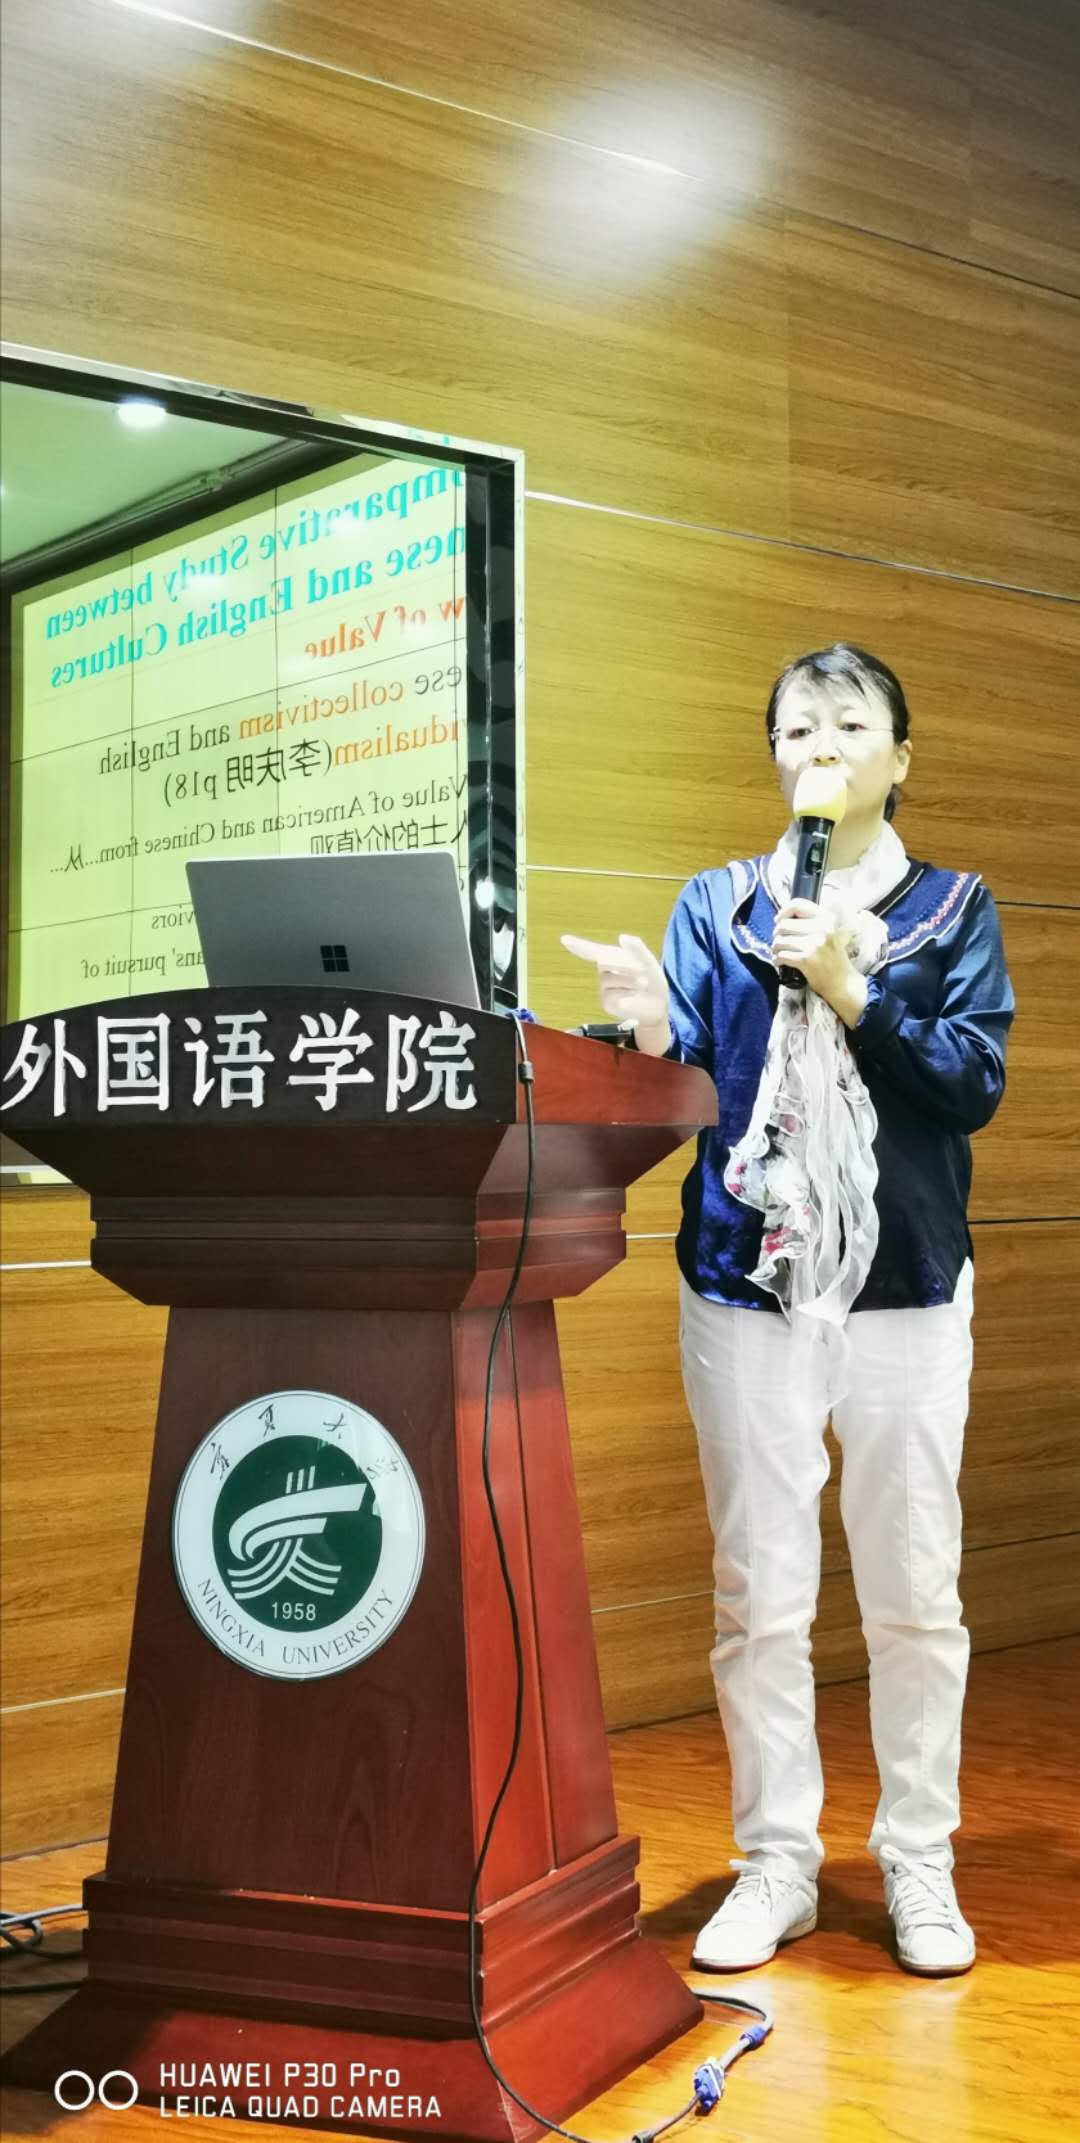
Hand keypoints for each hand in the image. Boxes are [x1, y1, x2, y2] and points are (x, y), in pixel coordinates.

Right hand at [560, 931, 670, 1044]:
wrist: (658, 1005)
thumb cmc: (652, 981)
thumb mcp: (648, 962)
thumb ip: (637, 949)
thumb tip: (622, 937)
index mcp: (612, 958)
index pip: (591, 951)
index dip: (577, 945)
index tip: (564, 939)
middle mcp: (604, 972)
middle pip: (603, 962)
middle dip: (623, 964)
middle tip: (641, 969)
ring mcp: (603, 988)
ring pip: (609, 979)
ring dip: (630, 980)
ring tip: (643, 984)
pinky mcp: (606, 1003)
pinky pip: (612, 994)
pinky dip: (627, 993)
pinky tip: (634, 995)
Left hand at [771, 899, 867, 1025]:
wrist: (842, 982)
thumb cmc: (832, 956)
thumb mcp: (829, 932)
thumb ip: (812, 921)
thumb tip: (783, 917)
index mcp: (826, 918)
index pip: (797, 905)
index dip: (783, 912)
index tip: (778, 920)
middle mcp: (821, 928)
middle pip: (784, 925)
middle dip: (777, 934)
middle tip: (780, 942)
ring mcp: (814, 944)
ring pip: (780, 940)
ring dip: (775, 948)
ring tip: (779, 952)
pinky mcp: (807, 960)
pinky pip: (782, 955)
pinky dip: (777, 959)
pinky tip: (780, 962)